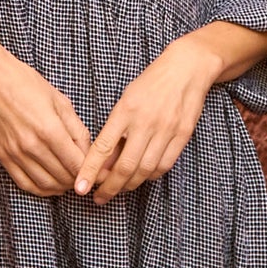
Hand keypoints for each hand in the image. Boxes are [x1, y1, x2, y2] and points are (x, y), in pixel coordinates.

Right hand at [0, 31, 89, 196]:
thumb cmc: (26, 84)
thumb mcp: (60, 101)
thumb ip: (77, 129)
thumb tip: (89, 152)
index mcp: (49, 130)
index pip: (76, 164)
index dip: (91, 172)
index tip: (99, 173)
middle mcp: (31, 146)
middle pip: (62, 177)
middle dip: (79, 181)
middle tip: (88, 177)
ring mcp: (15, 153)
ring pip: (45, 184)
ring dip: (61, 187)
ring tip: (70, 181)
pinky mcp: (3, 156)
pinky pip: (24, 184)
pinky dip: (41, 189)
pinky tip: (51, 184)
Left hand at [73, 33, 220, 203]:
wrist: (186, 69)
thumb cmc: (150, 84)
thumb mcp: (126, 100)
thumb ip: (115, 130)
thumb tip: (102, 162)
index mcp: (125, 110)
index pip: (103, 147)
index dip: (90, 170)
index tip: (80, 188)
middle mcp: (145, 122)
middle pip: (125, 166)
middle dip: (110, 187)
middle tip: (99, 198)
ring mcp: (166, 130)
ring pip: (145, 170)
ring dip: (130, 185)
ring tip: (119, 189)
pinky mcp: (182, 135)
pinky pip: (164, 165)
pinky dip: (150, 175)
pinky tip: (141, 176)